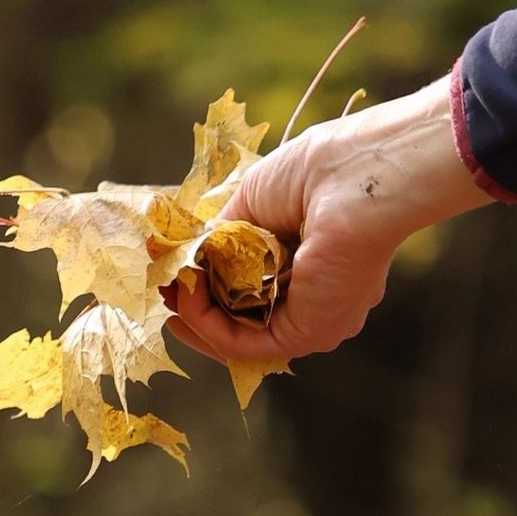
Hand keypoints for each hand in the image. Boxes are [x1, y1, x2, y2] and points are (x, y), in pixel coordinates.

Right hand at [166, 71, 491, 369]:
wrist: (354, 176)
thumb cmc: (316, 173)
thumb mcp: (251, 203)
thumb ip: (220, 239)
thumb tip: (187, 260)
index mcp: (311, 266)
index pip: (251, 294)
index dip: (208, 288)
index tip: (176, 273)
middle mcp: (315, 301)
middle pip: (239, 321)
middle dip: (195, 308)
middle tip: (162, 288)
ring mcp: (312, 321)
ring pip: (237, 338)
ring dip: (194, 317)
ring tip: (168, 288)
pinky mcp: (305, 334)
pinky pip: (241, 342)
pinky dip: (205, 324)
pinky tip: (185, 295)